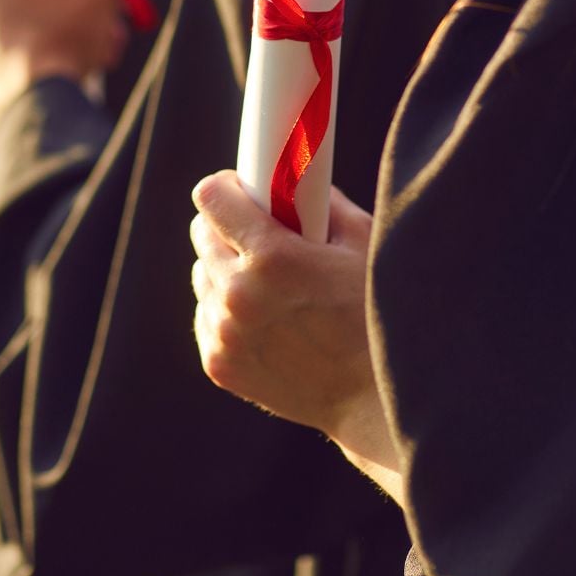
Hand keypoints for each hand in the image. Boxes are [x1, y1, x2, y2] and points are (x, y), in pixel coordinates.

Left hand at [191, 172, 396, 468]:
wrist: (372, 399)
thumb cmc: (375, 313)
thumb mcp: (360, 243)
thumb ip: (322, 202)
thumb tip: (296, 177)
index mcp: (272, 258)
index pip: (211, 198)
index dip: (228, 187)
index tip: (242, 189)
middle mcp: (239, 295)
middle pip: (201, 235)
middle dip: (227, 228)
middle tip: (258, 233)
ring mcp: (225, 334)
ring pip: (202, 277)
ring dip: (225, 270)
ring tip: (266, 281)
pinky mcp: (219, 364)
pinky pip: (206, 316)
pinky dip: (225, 310)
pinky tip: (261, 316)